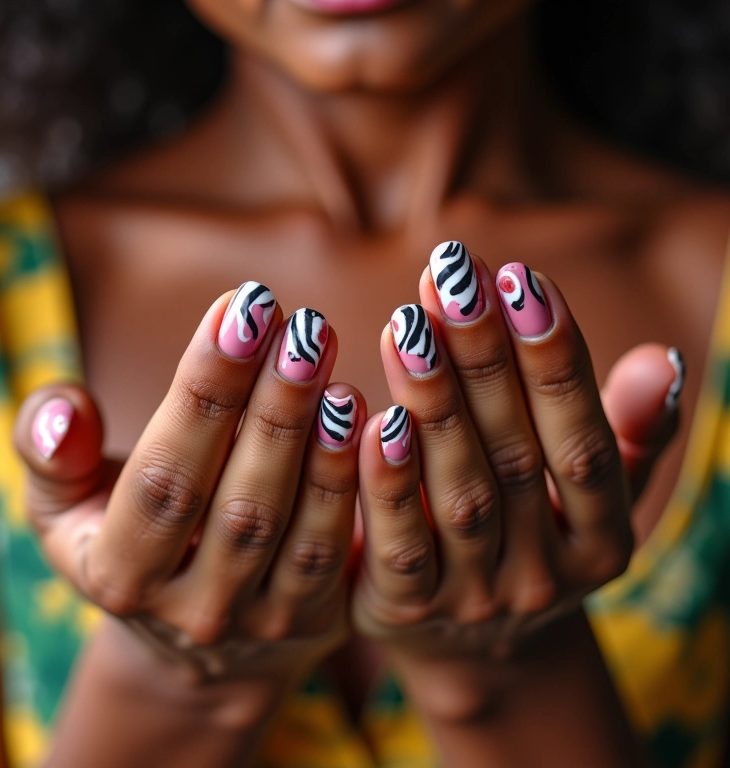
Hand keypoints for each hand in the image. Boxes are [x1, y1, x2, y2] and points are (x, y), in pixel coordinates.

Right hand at [14, 285, 364, 703]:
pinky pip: (340, 551)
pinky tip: (375, 419)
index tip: (237, 309)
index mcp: (121, 575)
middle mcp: (194, 610)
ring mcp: (261, 620)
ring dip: (321, 442)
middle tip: (304, 325)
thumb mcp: (67, 506)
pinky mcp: (316, 617)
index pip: (162, 481)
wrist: (195, 629)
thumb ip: (54, 457)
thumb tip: (64, 412)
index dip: (201, 394)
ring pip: (298, 530)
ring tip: (333, 365)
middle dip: (273, 408)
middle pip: (239, 504)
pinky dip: (356, 484)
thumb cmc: (129, 537)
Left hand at [352, 243, 680, 710]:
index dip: (555, 359)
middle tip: (452, 275)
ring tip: (408, 324)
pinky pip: (397, 548)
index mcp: (602, 543)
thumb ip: (628, 432)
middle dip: (484, 358)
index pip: (586, 443)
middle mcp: (545, 576)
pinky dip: (386, 482)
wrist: (477, 644)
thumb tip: (662, 360)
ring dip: (435, 405)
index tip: (520, 277)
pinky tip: (369, 416)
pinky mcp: (405, 611)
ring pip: (459, 495)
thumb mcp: (593, 496)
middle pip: (517, 456)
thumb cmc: (535, 535)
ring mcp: (474, 598)